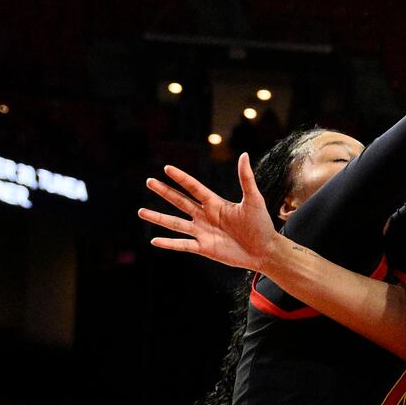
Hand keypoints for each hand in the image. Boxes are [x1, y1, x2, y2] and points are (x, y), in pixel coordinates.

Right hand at [138, 153, 277, 273]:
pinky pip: (182, 244)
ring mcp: (202, 232)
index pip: (194, 187)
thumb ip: (246, 178)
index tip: (166, 168)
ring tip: (141, 211)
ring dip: (158, 218)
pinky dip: (168, 243)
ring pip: (175, 223)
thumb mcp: (253, 199)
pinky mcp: (203, 248)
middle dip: (164, 192)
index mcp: (216, 203)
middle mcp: (205, 216)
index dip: (180, 178)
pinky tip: (154, 241)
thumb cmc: (261, 223)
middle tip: (149, 181)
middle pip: (180, 201)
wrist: (264, 250)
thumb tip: (243, 154)